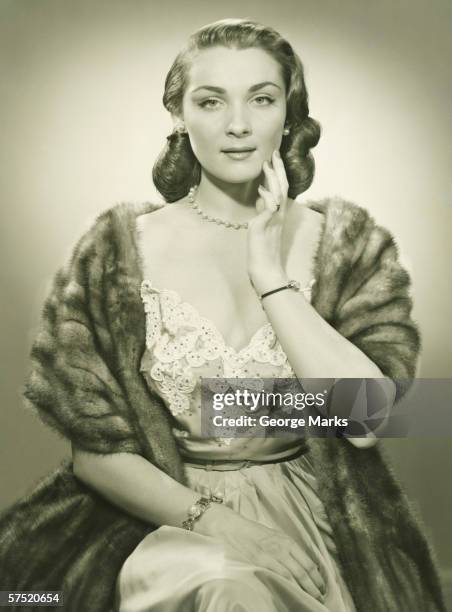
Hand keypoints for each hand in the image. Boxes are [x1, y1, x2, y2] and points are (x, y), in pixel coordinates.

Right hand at [193, 503, 325, 601]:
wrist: (229, 526)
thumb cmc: (248, 531)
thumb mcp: (271, 536)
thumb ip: (283, 548)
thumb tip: (296, 562)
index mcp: (286, 541)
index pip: (308, 561)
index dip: (317, 576)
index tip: (322, 586)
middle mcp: (283, 548)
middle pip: (305, 571)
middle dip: (315, 586)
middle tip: (321, 597)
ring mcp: (272, 555)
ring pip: (295, 576)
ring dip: (306, 589)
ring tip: (312, 599)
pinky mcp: (262, 562)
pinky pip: (280, 576)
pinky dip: (290, 586)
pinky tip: (294, 593)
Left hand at [247, 149, 289, 294]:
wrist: (265, 272)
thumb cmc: (262, 254)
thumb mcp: (261, 227)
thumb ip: (262, 212)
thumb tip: (261, 196)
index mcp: (278, 216)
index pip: (280, 189)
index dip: (277, 174)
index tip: (273, 159)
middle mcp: (279, 216)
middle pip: (282, 187)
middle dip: (278, 169)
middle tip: (274, 152)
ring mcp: (273, 221)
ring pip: (278, 194)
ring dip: (273, 177)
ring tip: (268, 162)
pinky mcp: (265, 227)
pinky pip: (269, 208)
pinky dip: (267, 197)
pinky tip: (261, 189)